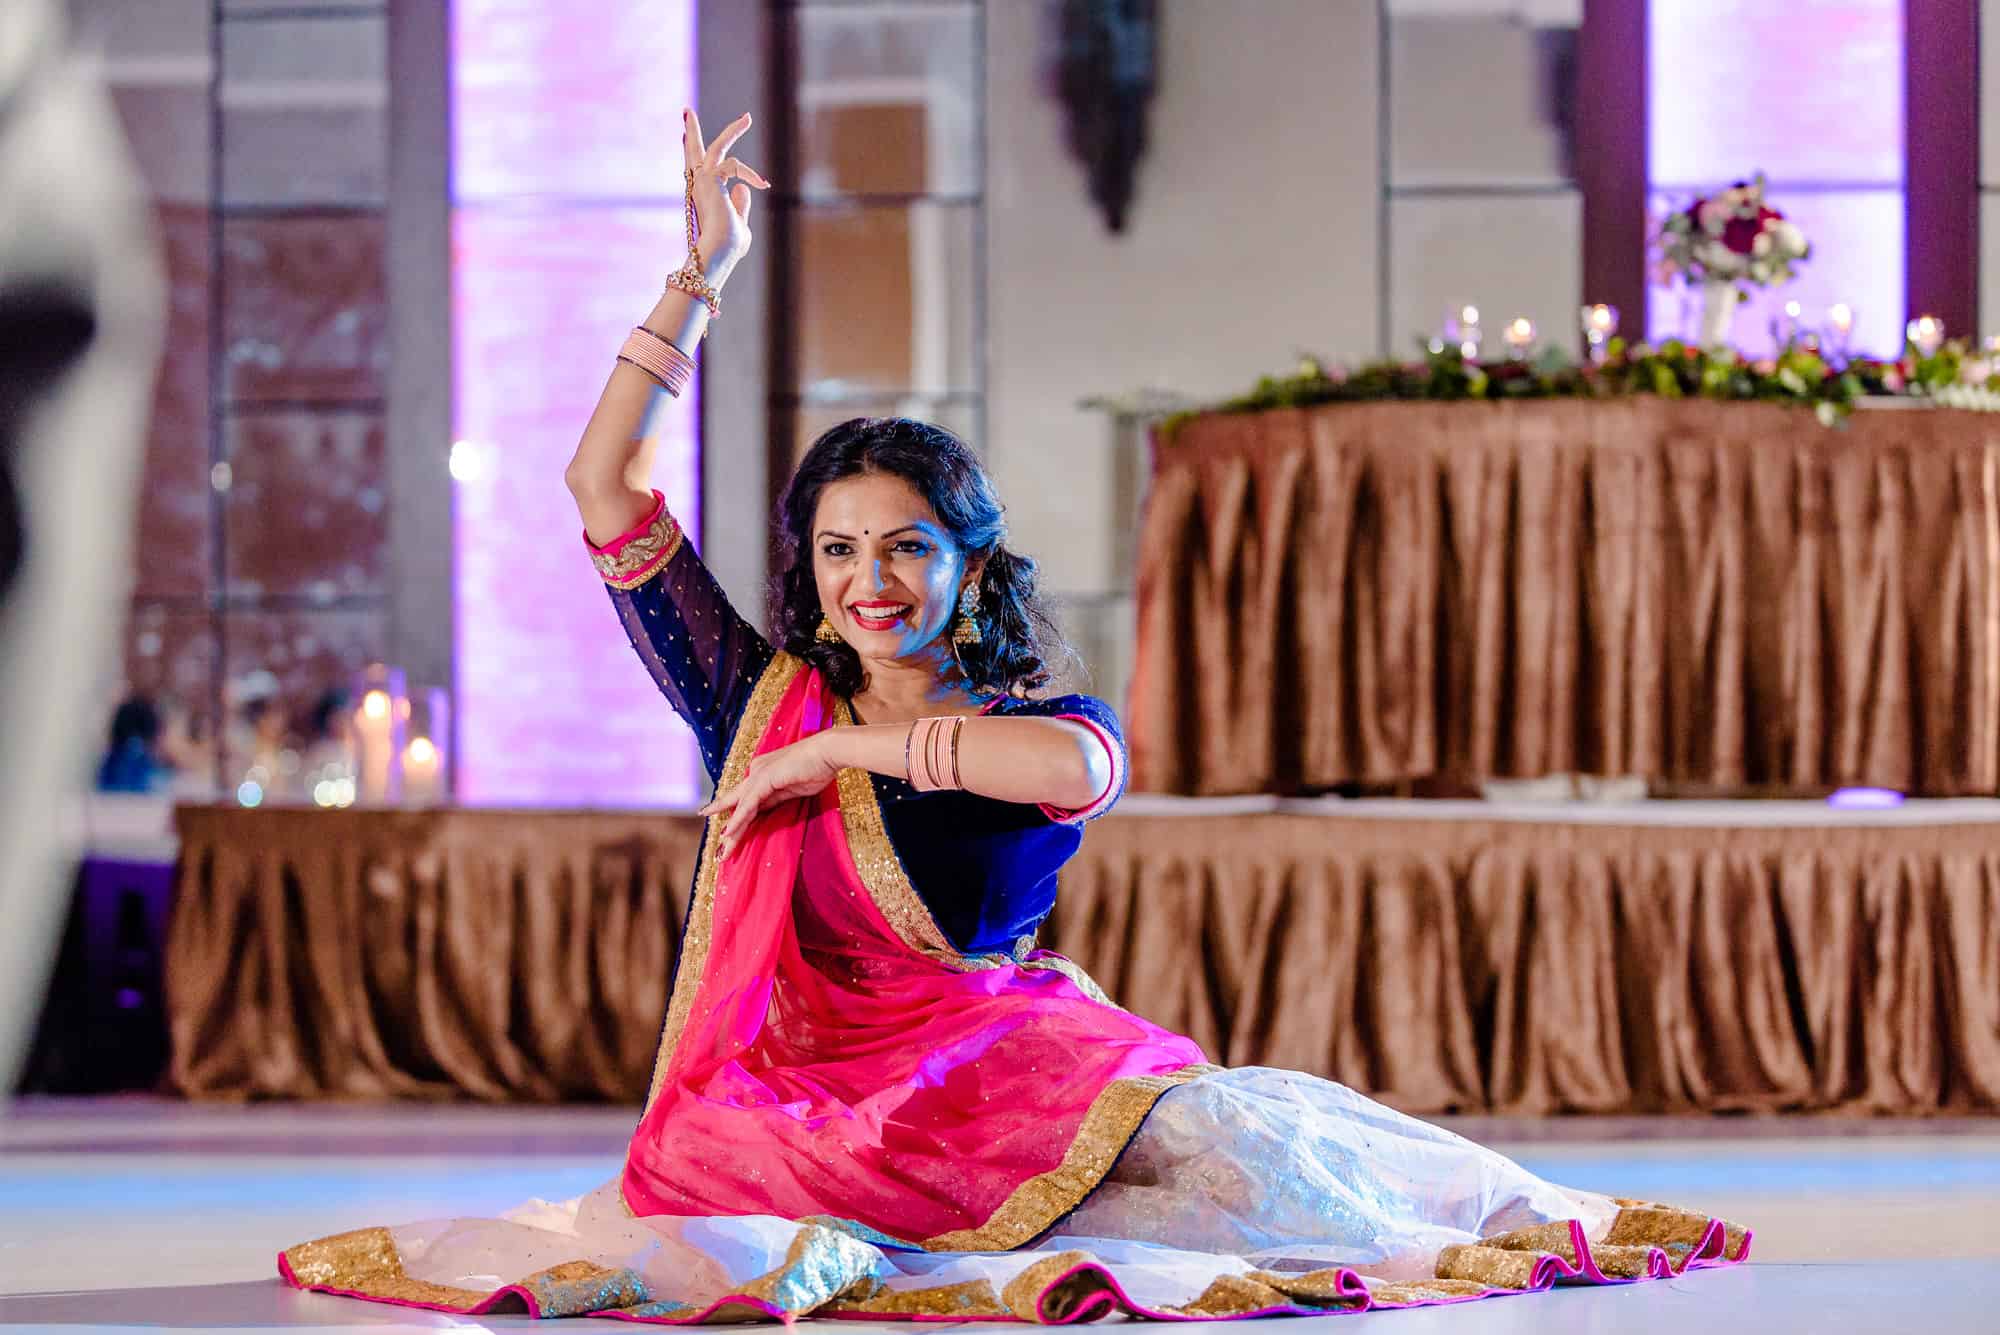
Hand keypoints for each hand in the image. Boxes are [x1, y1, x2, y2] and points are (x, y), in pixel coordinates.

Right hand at [682, 108, 769, 282]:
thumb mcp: (738, 223)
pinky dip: (750, 173)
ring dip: (732, 131)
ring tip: (747, 118)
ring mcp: (701, 182)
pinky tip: (763, 184)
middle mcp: (697, 186)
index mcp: (702, 195)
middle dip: (691, 130)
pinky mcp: (710, 179)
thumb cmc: (729, 246)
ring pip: (715, 147)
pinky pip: (733, 164)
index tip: (683, 136)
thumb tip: (744, 188)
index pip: (696, 168)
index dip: (691, 151)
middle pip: (692, 152)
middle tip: (686, 111)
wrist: (720, 252)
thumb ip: (740, 205)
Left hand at [698, 732, 840, 861]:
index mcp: (763, 771)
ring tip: (722, 851)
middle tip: (719, 849)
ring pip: (741, 807)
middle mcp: (756, 770)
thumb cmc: (818, 768)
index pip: (747, 800)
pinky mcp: (764, 778)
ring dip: (732, 831)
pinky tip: (729, 833)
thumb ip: (775, 799)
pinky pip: (748, 804)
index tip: (729, 834)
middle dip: (729, 828)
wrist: (828, 752)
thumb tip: (762, 811)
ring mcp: (758, 773)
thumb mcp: (793, 790)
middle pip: (738, 804)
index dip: (738, 818)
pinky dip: (738, 819)